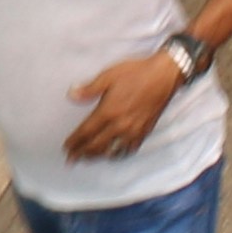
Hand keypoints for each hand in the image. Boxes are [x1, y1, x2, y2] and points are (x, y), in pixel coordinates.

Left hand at [66, 50, 186, 159]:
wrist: (165, 76)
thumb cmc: (136, 72)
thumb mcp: (108, 75)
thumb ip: (90, 88)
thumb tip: (72, 95)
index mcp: (108, 111)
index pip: (86, 132)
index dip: (75, 142)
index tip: (66, 148)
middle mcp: (120, 125)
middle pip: (97, 145)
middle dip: (82, 153)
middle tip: (71, 159)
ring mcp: (133, 130)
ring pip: (112, 150)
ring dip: (98, 156)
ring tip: (88, 159)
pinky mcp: (144, 131)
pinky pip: (128, 149)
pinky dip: (118, 154)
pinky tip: (113, 154)